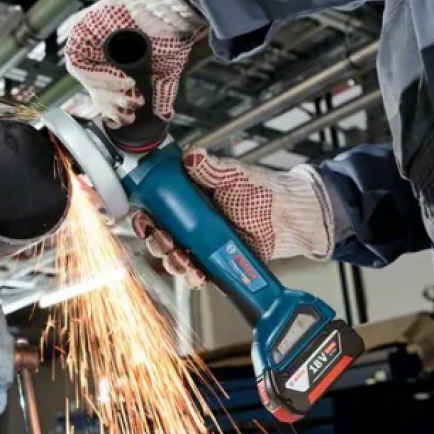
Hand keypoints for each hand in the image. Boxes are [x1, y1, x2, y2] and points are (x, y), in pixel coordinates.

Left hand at [64, 0, 205, 126]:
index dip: (113, 108)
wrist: (167, 8)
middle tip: (130, 110)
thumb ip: (162, 92)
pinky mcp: (79, 32)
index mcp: (113, 56)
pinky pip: (79, 64)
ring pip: (85, 79)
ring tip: (130, 93)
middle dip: (112, 103)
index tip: (127, 118)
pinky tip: (123, 80)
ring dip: (107, 92)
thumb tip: (165, 114)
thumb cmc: (168, 32)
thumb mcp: (165, 70)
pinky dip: (99, 77)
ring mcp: (87, 39)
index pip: (103, 89)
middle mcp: (98, 48)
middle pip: (93, 86)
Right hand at [132, 147, 334, 288]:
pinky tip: (198, 273)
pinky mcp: (216, 262)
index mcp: (187, 200)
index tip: (145, 220)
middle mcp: (190, 224)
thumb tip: (190, 156)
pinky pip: (197, 274)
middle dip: (155, 242)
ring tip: (182, 258)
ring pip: (174, 258)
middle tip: (165, 240)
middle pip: (159, 237)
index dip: (144, 218)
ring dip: (171, 261)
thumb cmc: (262, 192)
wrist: (289, 217)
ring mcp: (203, 245)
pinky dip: (193, 277)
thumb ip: (210, 168)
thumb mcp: (233, 176)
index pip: (155, 210)